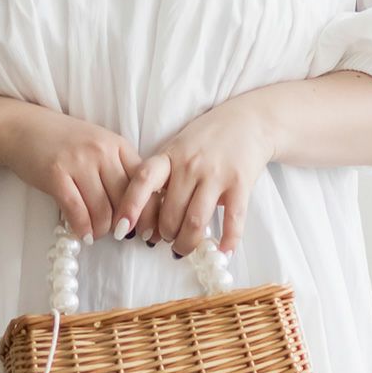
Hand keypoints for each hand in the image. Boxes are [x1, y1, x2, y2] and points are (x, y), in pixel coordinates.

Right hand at [0, 101, 143, 242]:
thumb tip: (138, 210)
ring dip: (102, 230)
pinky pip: (77, 212)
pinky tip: (83, 234)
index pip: (144, 184)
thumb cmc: (64, 142)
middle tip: (117, 234)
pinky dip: (83, 228)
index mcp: (118, 145)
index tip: (145, 230)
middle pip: (125, 201)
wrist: (23, 128)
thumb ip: (120, 170)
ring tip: (96, 233)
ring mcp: (78, 162)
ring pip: (102, 211)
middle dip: (124, 225)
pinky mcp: (56, 175)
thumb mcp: (100, 146)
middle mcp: (102, 151)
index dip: (147, 212)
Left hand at [112, 96, 275, 257]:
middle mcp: (190, 164)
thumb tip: (147, 218)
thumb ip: (163, 177)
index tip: (122, 228)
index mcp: (170, 155)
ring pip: (195, 221)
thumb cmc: (207, 138)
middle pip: (170, 212)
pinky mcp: (241, 183)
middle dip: (164, 234)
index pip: (143, 180)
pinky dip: (228, 241)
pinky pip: (233, 220)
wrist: (250, 120)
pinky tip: (222, 252)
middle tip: (164, 240)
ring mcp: (216, 174)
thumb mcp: (177, 148)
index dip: (130, 206)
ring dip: (186, 242)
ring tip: (183, 247)